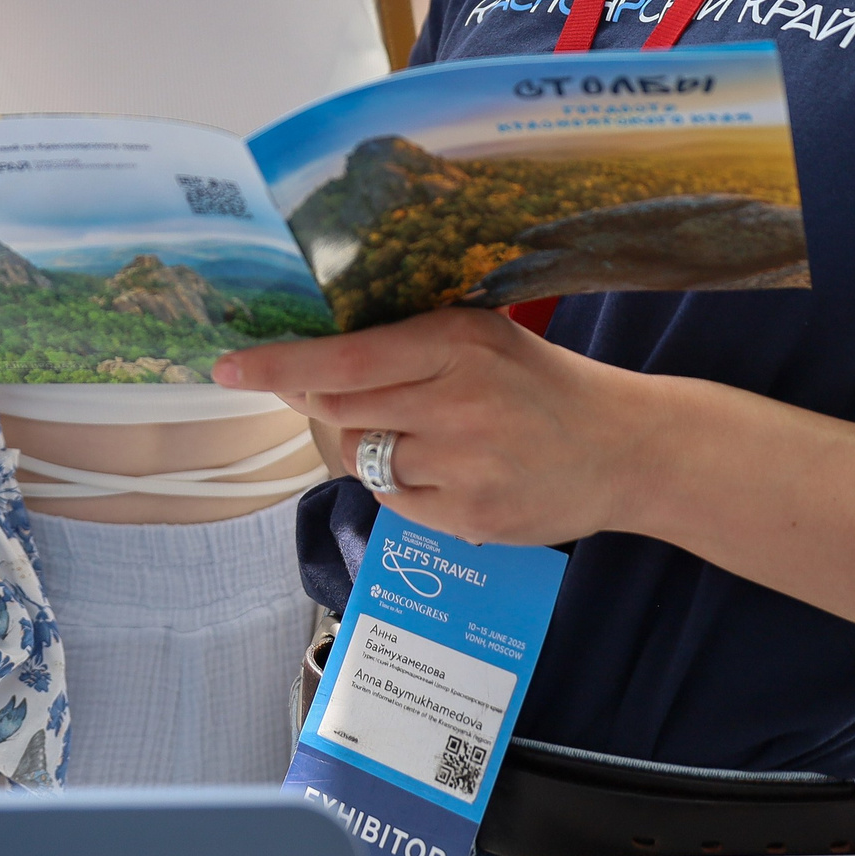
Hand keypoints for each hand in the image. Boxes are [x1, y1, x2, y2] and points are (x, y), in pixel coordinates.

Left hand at [216, 308, 664, 545]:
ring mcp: (463, 465)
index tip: (228, 368)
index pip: (344, 360)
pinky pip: (395, 503)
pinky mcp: (470, 518)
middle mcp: (457, 401)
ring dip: (369, 448)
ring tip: (418, 433)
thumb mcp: (481, 338)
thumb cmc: (541, 385)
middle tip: (336, 397)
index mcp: (457, 342)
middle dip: (322, 406)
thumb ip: (402, 346)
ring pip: (364, 459)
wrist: (626, 448)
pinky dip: (400, 486)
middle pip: (341, 411)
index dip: (280, 366)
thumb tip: (308, 364)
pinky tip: (444, 469)